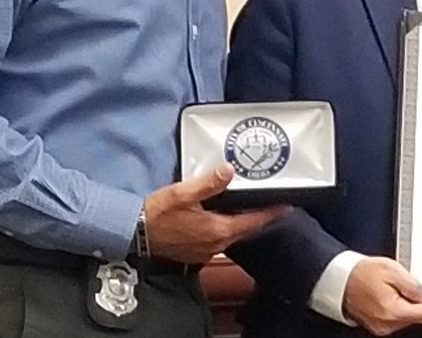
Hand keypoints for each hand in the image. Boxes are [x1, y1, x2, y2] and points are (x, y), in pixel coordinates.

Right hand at [143, 162, 287, 263]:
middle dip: (258, 217)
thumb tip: (230, 170)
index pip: (253, 222)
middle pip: (244, 230)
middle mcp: (216, 244)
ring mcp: (205, 251)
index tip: (287, 206)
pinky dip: (226, 227)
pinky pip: (219, 239)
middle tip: (270, 202)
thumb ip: (209, 182)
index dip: (271, 213)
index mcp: (218, 230)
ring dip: (242, 222)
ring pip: (232, 235)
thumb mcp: (183, 193)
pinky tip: (223, 216)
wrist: (134, 233)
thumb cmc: (158, 212)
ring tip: (249, 206)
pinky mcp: (195, 252)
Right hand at [343, 256, 421, 335]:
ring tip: (392, 286)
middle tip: (406, 283)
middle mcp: (387, 324)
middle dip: (418, 302)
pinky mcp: (377, 326)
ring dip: (407, 304)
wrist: (340, 279)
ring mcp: (381, 327)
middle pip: (416, 316)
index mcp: (393, 311)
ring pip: (407, 317)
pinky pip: (396, 318)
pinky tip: (389, 294)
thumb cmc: (363, 272)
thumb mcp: (392, 270)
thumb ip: (413, 286)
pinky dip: (399, 307)